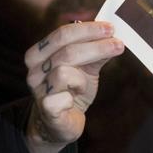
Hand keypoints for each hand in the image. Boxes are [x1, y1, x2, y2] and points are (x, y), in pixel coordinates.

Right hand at [23, 21, 123, 151]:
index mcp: (39, 54)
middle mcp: (34, 70)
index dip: (88, 30)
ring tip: (86, 84)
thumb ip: (96, 52)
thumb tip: (112, 36)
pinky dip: (75, 96)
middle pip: (67, 51)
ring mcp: (38, 90)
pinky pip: (63, 97)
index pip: (63, 34)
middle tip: (117, 44)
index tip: (110, 28)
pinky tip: (75, 99)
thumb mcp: (85, 68)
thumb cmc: (71, 91)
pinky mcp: (46, 109)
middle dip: (96, 46)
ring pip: (64, 72)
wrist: (59, 123)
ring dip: (82, 77)